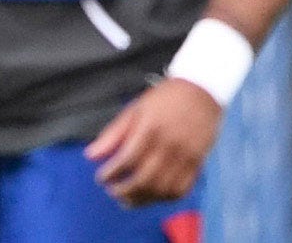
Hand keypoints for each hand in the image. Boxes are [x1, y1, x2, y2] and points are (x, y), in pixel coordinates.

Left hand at [84, 77, 220, 207]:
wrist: (201, 92)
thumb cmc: (164, 99)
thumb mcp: (134, 109)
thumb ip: (113, 134)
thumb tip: (90, 156)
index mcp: (150, 128)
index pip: (127, 160)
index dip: (111, 173)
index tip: (101, 178)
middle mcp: (169, 145)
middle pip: (144, 179)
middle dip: (124, 191)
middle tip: (112, 191)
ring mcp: (186, 157)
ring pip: (162, 189)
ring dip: (142, 199)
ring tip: (128, 200)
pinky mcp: (197, 164)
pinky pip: (181, 190)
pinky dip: (164, 198)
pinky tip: (152, 196)